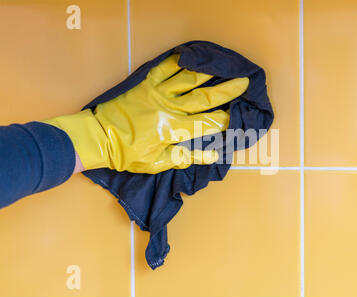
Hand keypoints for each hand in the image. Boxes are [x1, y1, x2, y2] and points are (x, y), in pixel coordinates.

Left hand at [43, 54, 248, 173]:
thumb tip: (212, 155)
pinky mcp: (145, 84)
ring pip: (187, 79)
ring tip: (222, 65)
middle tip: (243, 82)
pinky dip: (176, 61)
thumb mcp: (156, 163)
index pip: (206, 123)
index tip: (238, 116)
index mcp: (172, 129)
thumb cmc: (127, 154)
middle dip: (226, 90)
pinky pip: (164, 69)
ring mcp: (156, 93)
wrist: (97, 137)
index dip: (224, 120)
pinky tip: (188, 55)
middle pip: (203, 97)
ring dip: (207, 72)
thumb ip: (185, 158)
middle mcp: (168, 108)